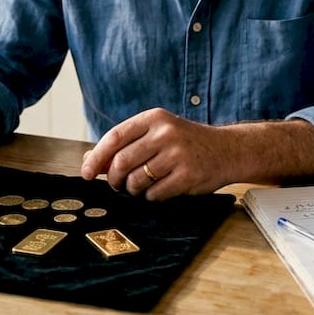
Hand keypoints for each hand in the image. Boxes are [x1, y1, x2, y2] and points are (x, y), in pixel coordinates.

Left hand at [80, 108, 237, 199]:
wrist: (227, 150)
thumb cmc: (186, 143)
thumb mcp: (157, 134)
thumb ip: (125, 144)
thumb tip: (88, 160)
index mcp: (154, 118)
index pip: (115, 137)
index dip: (96, 157)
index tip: (86, 173)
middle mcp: (165, 133)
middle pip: (122, 162)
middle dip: (115, 179)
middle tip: (119, 184)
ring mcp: (178, 154)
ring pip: (136, 180)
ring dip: (134, 189)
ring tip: (142, 186)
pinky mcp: (187, 175)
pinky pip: (155, 194)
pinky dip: (152, 196)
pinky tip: (161, 189)